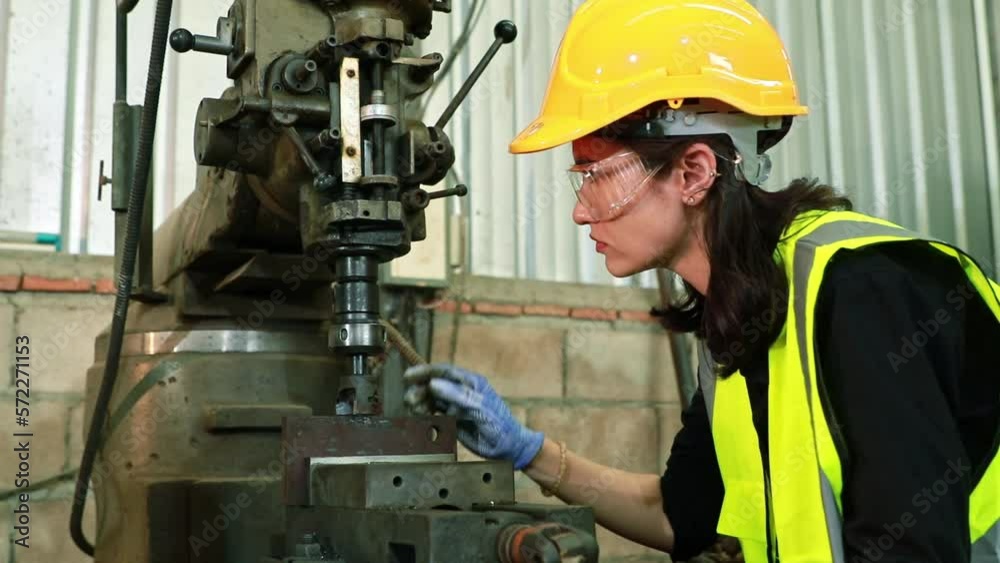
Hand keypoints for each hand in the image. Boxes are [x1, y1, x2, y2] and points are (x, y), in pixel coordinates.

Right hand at [403, 364, 543, 469]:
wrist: (508, 448)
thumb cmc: (500, 425)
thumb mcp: (479, 408)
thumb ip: (457, 395)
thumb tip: (433, 383)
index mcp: (471, 383)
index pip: (444, 372)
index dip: (425, 372)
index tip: (408, 376)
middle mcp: (462, 392)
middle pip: (434, 386)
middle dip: (420, 391)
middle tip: (411, 401)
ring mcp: (457, 406)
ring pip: (432, 400)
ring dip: (421, 404)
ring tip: (416, 411)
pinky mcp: (453, 421)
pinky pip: (435, 415)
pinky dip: (426, 416)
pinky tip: (423, 420)